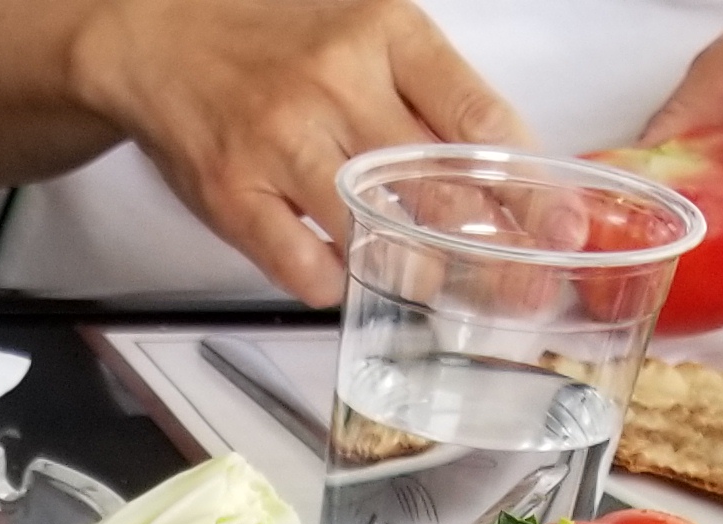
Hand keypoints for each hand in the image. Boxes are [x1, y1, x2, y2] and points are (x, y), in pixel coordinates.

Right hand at [64, 0, 532, 307]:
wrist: (157, 38)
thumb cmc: (271, 41)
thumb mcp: (363, 34)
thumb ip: (428, 94)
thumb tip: (507, 174)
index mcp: (384, 34)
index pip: (479, 116)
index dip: (530, 185)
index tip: (566, 228)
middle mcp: (336, 84)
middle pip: (438, 186)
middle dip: (494, 251)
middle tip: (525, 291)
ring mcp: (282, 142)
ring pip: (376, 235)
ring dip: (418, 275)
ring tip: (440, 290)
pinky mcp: (235, 195)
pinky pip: (305, 268)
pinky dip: (335, 284)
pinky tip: (343, 273)